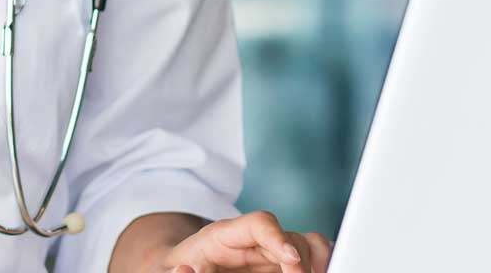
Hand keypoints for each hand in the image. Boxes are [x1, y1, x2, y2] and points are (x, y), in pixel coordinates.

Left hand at [158, 210, 333, 272]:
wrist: (181, 270)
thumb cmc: (177, 270)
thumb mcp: (170, 271)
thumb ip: (176, 272)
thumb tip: (184, 271)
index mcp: (223, 236)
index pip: (259, 223)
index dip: (278, 237)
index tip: (292, 261)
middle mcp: (253, 241)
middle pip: (291, 237)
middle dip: (304, 261)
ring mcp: (270, 253)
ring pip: (309, 246)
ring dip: (318, 262)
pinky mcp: (281, 266)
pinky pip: (312, 258)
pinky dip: (321, 265)